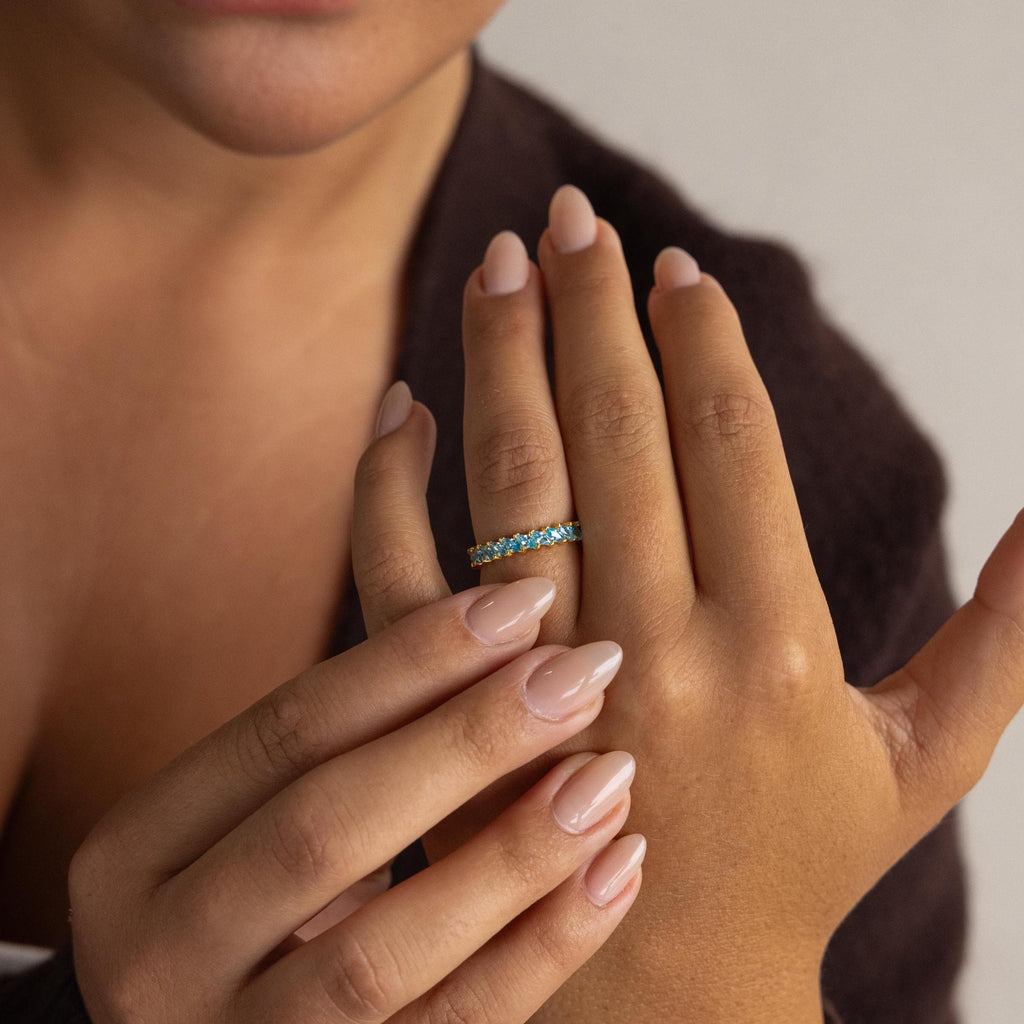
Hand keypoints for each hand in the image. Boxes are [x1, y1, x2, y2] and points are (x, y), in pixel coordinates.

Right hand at [66, 402, 645, 1023]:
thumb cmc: (284, 893)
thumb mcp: (274, 803)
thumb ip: (339, 707)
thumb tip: (408, 419)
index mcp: (139, 851)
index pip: (281, 732)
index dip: (404, 658)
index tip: (521, 597)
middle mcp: (163, 949)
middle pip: (323, 825)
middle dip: (459, 740)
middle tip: (581, 665)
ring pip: (374, 949)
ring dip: (503, 849)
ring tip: (611, 769)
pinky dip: (536, 952)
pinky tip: (619, 871)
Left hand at [357, 186, 1023, 1021]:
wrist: (661, 996)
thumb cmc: (795, 868)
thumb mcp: (921, 763)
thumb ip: (1003, 647)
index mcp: (774, 652)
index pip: (729, 448)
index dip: (701, 341)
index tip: (675, 269)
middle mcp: (652, 655)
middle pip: (613, 437)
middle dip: (590, 312)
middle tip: (570, 216)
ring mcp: (537, 691)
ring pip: (511, 487)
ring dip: (498, 360)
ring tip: (494, 265)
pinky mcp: (447, 720)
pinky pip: (398, 577)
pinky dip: (391, 486)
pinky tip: (403, 411)